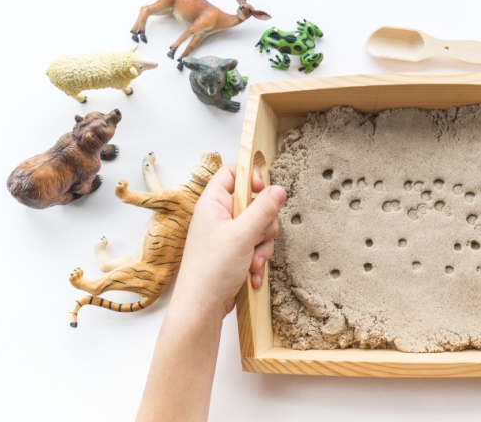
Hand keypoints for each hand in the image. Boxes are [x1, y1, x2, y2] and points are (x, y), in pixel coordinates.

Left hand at [176, 165, 285, 315]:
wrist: (201, 307)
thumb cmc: (211, 270)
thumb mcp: (243, 235)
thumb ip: (263, 210)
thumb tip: (279, 190)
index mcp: (213, 203)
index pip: (232, 173)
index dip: (251, 178)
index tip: (264, 192)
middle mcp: (219, 216)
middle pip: (254, 203)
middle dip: (264, 224)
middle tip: (257, 237)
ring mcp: (227, 235)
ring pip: (259, 228)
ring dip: (262, 246)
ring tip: (253, 262)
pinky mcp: (234, 253)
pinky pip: (256, 247)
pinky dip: (258, 260)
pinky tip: (252, 274)